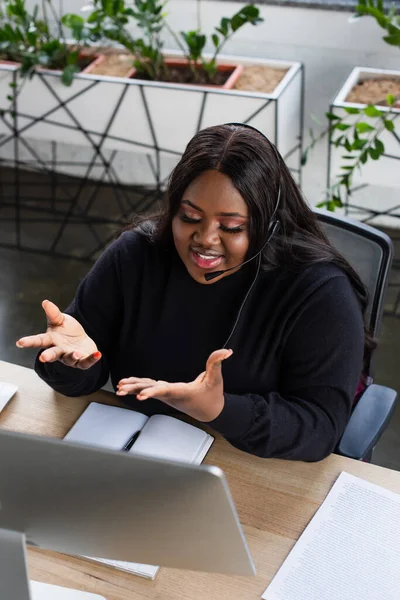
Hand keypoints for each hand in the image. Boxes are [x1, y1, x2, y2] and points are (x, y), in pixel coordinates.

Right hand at [16, 300, 100, 369]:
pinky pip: (86, 362)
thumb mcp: (61, 320)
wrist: (81, 341)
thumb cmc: (67, 330)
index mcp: (51, 340)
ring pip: (70, 359)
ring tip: (76, 353)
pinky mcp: (82, 361)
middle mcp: (59, 351)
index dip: (29, 342)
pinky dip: (92, 359)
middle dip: (48, 356)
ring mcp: (70, 357)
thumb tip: (45, 302)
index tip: (19, 343)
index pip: (39, 341)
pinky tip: (98, 354)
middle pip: (53, 354)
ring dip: (72, 356)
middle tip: (43, 358)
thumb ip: (53, 313)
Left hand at [116, 349, 232, 421]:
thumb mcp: (216, 379)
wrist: (211, 411)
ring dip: (133, 388)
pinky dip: (138, 385)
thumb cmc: (213, 396)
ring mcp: (167, 395)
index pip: (164, 391)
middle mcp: (171, 395)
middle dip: (135, 390)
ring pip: (148, 390)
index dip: (152, 393)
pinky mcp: (166, 393)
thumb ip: (217, 363)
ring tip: (119, 387)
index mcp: (182, 392)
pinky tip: (127, 384)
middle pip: (150, 391)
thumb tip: (226, 351)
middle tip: (121, 389)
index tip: (140, 396)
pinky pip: (149, 388)